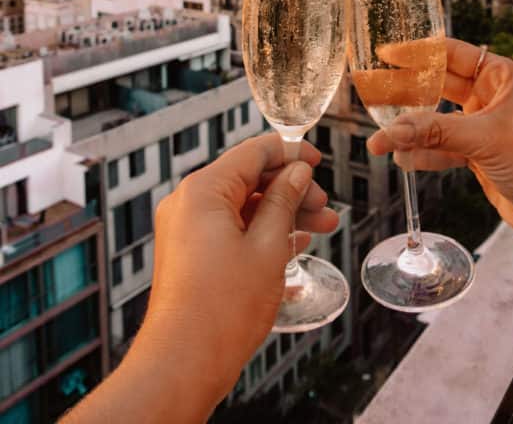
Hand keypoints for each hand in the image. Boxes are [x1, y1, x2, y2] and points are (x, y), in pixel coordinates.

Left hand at [133, 133, 337, 416]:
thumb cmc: (222, 309)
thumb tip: (297, 173)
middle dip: (291, 191)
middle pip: (249, 179)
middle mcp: (189, 203)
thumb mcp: (267, 246)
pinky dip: (260, 232)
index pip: (253, 153)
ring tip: (321, 229)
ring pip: (243, 207)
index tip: (317, 160)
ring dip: (281, 214)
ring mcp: (186, 230)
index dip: (290, 153)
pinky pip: (230, 229)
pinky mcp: (190, 254)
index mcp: (203, 191)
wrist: (183, 363)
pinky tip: (294, 244)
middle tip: (324, 207)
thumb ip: (284, 201)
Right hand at [367, 38, 512, 271]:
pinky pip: (441, 147)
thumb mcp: (484, 140)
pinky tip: (402, 159)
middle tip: (373, 92)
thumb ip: (434, 133)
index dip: (418, 52)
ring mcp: (483, 126)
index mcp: (502, 77)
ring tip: (381, 137)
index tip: (386, 51)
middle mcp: (492, 97)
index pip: (452, 54)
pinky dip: (423, 154)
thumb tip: (388, 133)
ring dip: (411, 129)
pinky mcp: (478, 154)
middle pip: (438, 85)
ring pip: (436, 120)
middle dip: (407, 91)